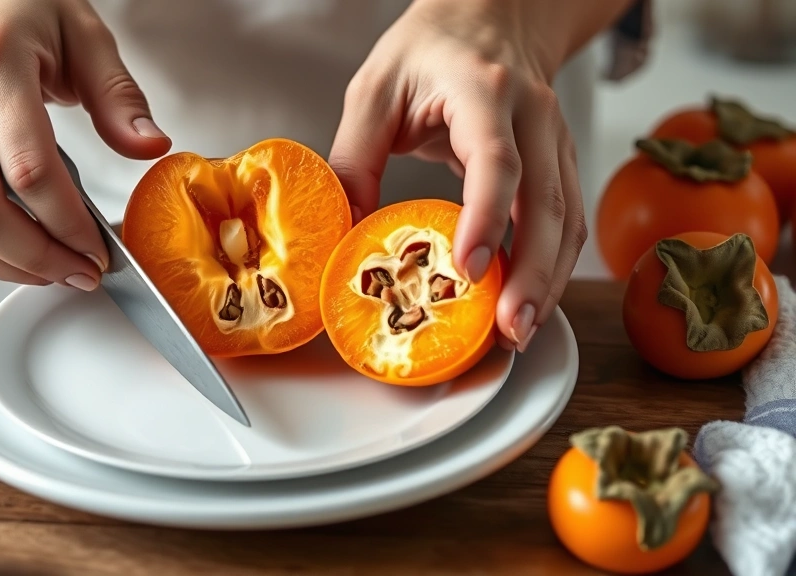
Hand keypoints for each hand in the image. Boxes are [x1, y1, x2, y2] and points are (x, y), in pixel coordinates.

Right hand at [0, 0, 170, 288]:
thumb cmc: (13, 4)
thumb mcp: (81, 32)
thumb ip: (118, 95)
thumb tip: (150, 147)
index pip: (31, 172)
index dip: (70, 226)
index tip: (101, 251)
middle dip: (38, 260)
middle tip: (80, 273)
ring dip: (7, 264)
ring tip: (53, 269)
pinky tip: (16, 249)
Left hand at [329, 0, 630, 351]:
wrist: (490, 15)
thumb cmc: (430, 49)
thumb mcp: (374, 90)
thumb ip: (354, 157)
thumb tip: (343, 232)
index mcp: (483, 90)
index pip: (496, 160)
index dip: (486, 218)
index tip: (468, 269)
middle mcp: (532, 115)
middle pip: (546, 201)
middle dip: (532, 272)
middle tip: (508, 328)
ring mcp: (555, 139)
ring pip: (566, 218)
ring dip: (549, 279)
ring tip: (521, 330)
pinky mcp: (560, 162)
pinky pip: (566, 219)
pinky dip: (554, 265)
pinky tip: (533, 300)